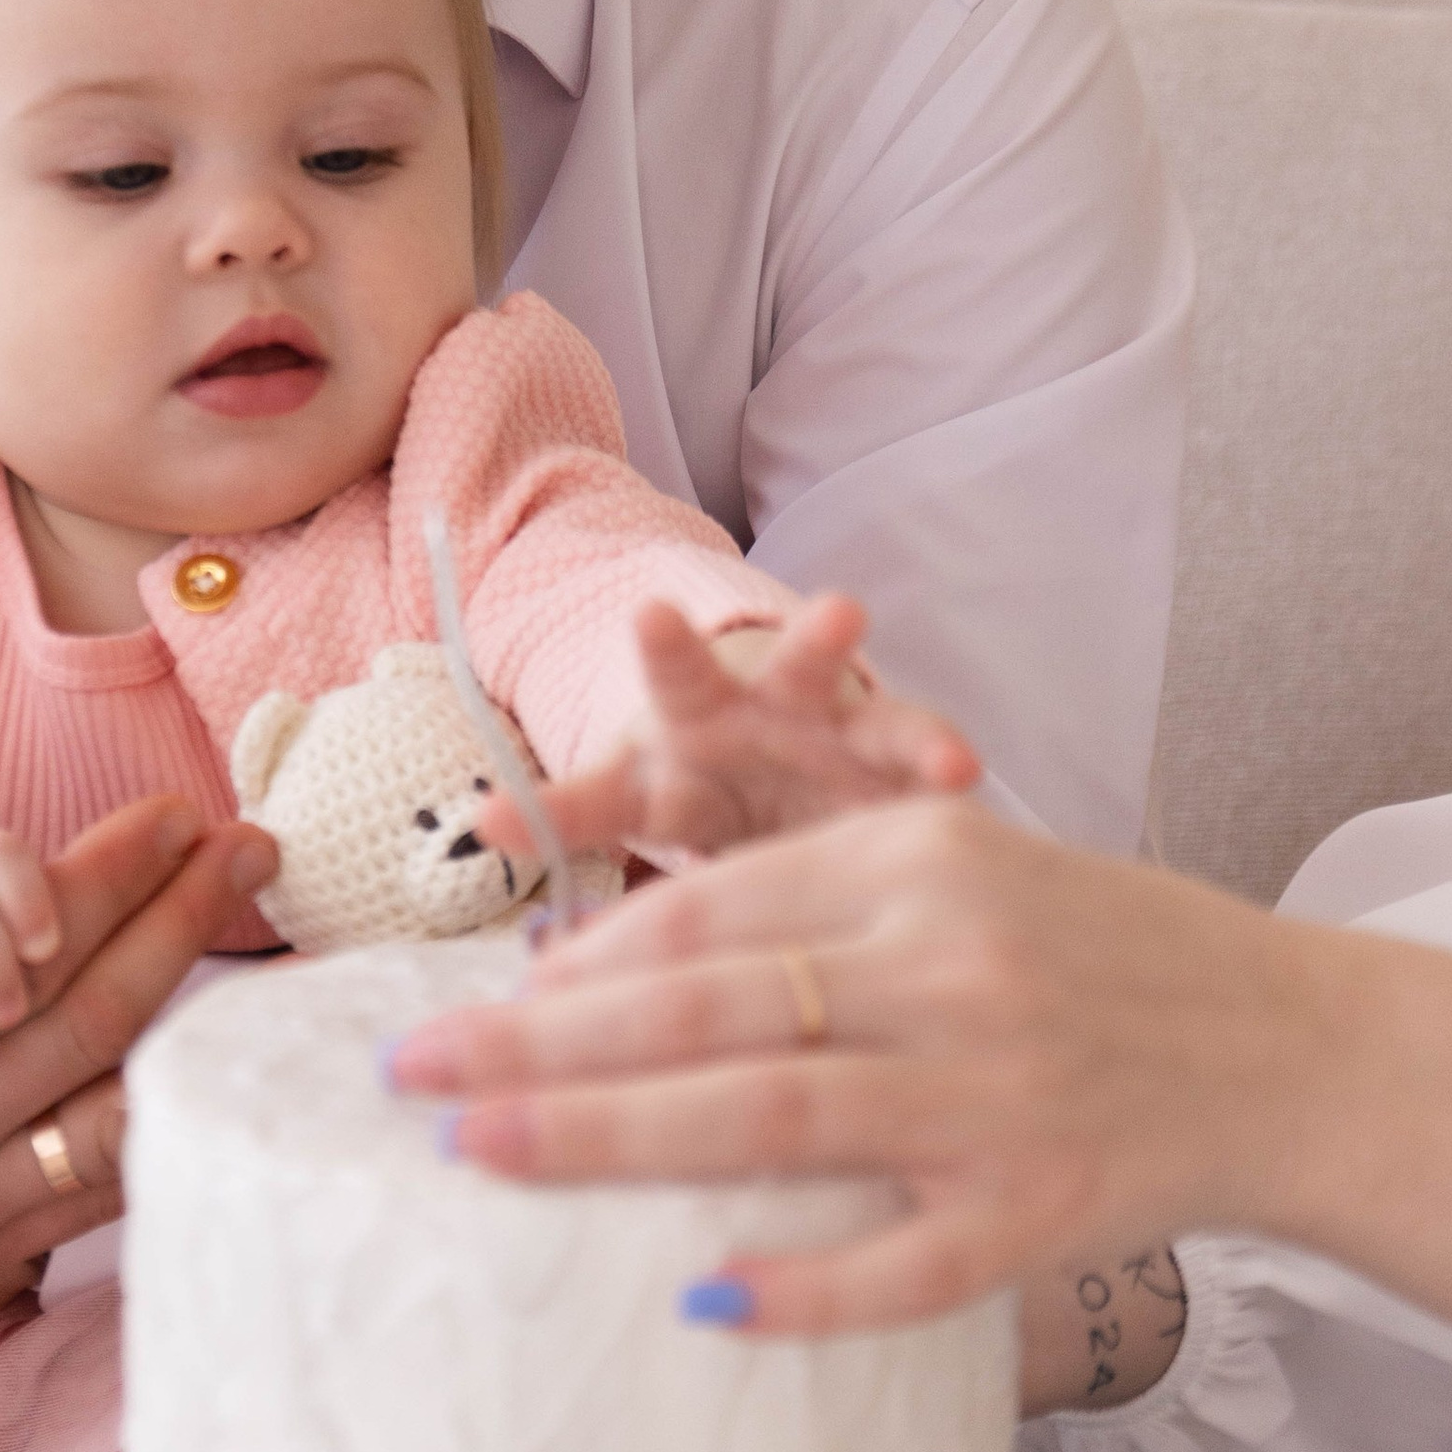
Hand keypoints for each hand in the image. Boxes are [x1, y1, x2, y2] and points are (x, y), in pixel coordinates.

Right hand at [0, 771, 273, 1338]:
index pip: (16, 946)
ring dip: (194, 1023)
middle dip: (185, 924)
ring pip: (107, 1117)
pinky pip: (88, 1202)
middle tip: (251, 849)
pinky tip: (211, 1067)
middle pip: (89, 1020)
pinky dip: (158, 1133)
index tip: (172, 813)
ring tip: (259, 946)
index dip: (110, 873)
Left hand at [386, 798, 1349, 1338]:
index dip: (574, 963)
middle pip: (709, 1007)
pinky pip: (905, 1264)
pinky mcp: (1045, 1210)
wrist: (1294, 1045)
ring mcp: (997, 1093)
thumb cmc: (1092, 953)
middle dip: (542, 1043)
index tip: (467, 1007)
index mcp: (919, 862)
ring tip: (482, 1153)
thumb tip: (608, 970)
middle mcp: (949, 966)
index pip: (709, 909)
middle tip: (413, 1074)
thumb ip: (800, 909)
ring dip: (611, 1138)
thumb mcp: (958, 875)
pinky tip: (697, 1301)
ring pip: (773, 1116)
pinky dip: (801, 1285)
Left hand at [481, 598, 978, 867]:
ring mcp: (846, 741)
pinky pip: (928, 780)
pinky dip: (944, 782)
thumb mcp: (624, 802)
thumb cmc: (694, 795)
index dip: (656, 661)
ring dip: (913, 733)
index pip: (667, 682)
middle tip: (844, 614)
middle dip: (815, 647)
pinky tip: (971, 792)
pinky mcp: (901, 781)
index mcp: (690, 722)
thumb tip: (480, 838)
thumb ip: (559, 822)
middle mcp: (773, 715)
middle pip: (792, 675)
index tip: (648, 619)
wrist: (776, 793)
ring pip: (881, 724)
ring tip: (950, 755)